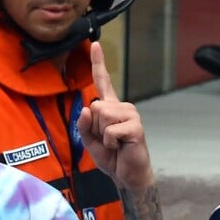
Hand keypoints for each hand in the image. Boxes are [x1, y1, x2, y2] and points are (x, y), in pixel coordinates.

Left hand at [77, 41, 153, 190]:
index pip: (102, 81)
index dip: (98, 62)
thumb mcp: (89, 140)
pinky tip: (121, 147)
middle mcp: (122, 106)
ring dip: (103, 135)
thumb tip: (87, 107)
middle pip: (95, 106)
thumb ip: (83, 124)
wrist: (126, 175)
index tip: (94, 44)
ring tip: (115, 143)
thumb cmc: (110, 156)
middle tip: (107, 140)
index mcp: (110, 106)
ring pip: (102, 116)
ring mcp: (131, 114)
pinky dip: (110, 142)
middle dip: (95, 127)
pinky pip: (110, 130)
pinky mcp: (136, 126)